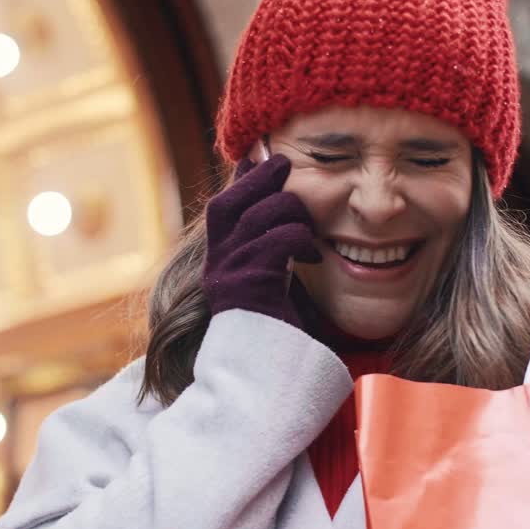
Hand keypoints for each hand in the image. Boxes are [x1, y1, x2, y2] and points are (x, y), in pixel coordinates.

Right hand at [203, 154, 321, 328]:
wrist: (260, 371)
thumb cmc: (272, 330)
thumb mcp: (269, 283)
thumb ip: (269, 252)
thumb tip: (286, 219)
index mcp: (218, 261)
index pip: (222, 209)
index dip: (239, 180)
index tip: (255, 157)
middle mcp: (216, 264)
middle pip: (227, 204)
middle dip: (257, 177)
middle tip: (282, 162)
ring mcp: (229, 273)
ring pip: (258, 216)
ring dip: (291, 211)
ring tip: (309, 226)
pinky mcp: (249, 284)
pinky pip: (279, 240)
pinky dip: (301, 240)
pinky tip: (313, 256)